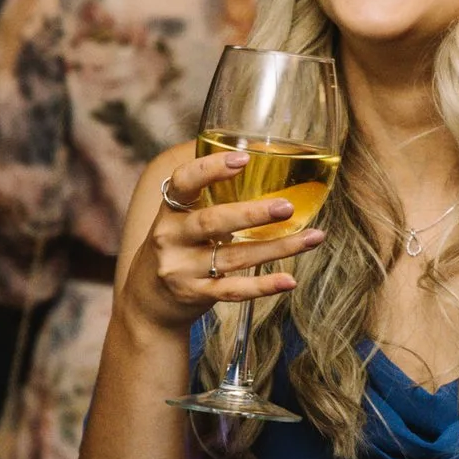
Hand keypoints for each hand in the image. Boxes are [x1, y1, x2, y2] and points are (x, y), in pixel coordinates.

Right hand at [123, 150, 325, 332]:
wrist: (146, 303)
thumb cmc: (176, 249)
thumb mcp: (179, 219)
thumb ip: (206, 196)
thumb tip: (252, 155)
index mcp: (169, 212)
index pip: (184, 182)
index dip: (211, 168)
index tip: (243, 159)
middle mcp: (171, 239)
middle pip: (212, 222)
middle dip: (251, 214)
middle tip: (287, 206)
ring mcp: (182, 270)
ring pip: (233, 256)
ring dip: (277, 248)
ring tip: (312, 237)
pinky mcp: (195, 296)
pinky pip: (233, 290)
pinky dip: (263, 286)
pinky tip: (289, 281)